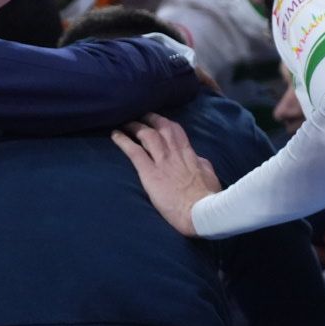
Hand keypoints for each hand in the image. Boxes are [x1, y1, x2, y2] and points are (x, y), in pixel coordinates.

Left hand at [112, 113, 220, 237]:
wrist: (201, 211)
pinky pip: (134, 152)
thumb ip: (200, 165)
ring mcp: (163, 162)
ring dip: (135, 126)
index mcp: (191, 155)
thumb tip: (197, 160)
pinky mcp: (150, 173)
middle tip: (141, 114)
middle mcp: (176, 153)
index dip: (167, 125)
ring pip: (148, 135)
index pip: (178, 133)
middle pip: (162, 128)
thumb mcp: (209, 176)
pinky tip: (115, 135)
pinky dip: (123, 141)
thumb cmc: (207, 199)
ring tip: (125, 122)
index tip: (160, 121)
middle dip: (151, 119)